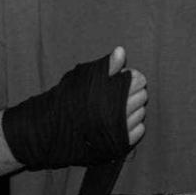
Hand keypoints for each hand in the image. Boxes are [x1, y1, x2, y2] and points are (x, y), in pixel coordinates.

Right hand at [2, 46, 146, 168]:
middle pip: (142, 96)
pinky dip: (133, 126)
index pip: (138, 80)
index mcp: (111, 91)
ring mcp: (120, 129)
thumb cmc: (67, 99)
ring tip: (117, 109)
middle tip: (119, 95)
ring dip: (134, 110)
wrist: (53, 130)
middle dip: (133, 93)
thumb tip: (121, 50)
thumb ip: (105, 65)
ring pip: (141, 113)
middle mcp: (118, 110)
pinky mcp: (120, 143)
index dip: (131, 78)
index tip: (122, 80)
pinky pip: (139, 131)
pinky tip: (121, 122)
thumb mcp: (83, 77)